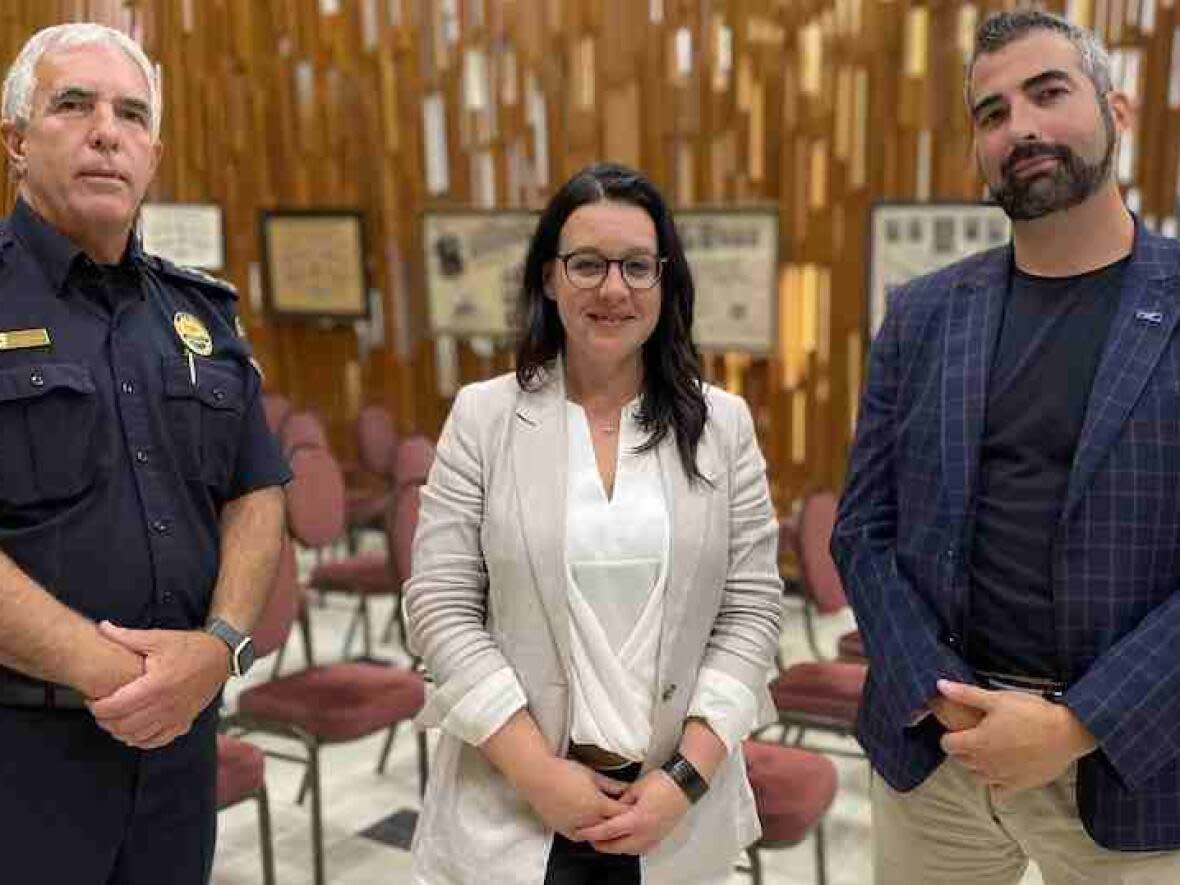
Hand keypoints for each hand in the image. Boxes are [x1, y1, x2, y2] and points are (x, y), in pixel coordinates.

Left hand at [86, 622, 230, 749]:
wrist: (220, 657)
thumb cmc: (188, 647)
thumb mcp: (158, 638)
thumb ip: (127, 636)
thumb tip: (102, 627)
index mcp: (156, 685)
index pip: (116, 707)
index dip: (97, 707)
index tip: (91, 699)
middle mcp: (166, 705)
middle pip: (123, 725)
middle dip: (104, 720)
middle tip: (98, 710)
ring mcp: (176, 717)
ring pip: (137, 737)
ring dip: (119, 732)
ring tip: (112, 719)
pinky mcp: (183, 722)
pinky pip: (156, 741)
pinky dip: (140, 740)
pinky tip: (132, 732)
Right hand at [516, 757, 630, 840]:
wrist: (538, 777)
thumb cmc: (563, 772)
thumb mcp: (592, 775)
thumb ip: (612, 785)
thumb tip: (627, 788)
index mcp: (597, 804)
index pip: (622, 814)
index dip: (629, 810)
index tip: (632, 805)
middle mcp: (588, 820)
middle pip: (612, 827)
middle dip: (619, 821)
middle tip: (621, 813)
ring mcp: (575, 827)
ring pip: (597, 836)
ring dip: (604, 829)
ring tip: (604, 817)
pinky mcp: (563, 831)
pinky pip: (581, 837)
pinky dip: (588, 832)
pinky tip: (589, 823)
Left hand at [573, 769, 690, 854]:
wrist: (685, 784)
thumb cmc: (662, 782)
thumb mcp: (636, 787)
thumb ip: (621, 800)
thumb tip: (611, 808)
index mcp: (637, 820)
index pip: (608, 831)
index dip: (592, 832)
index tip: (580, 832)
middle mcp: (645, 833)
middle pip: (617, 847)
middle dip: (601, 845)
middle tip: (589, 838)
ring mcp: (654, 837)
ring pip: (629, 851)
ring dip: (615, 847)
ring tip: (605, 839)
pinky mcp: (660, 836)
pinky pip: (641, 849)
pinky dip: (629, 847)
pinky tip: (625, 840)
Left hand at [936, 679, 1097, 799]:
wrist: (1067, 733)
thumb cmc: (1031, 713)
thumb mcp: (996, 698)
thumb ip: (965, 694)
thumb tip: (940, 685)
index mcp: (976, 742)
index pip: (947, 745)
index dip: (950, 735)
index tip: (960, 728)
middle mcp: (985, 764)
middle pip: (961, 760)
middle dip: (963, 749)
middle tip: (976, 736)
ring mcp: (1002, 777)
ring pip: (977, 775)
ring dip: (978, 765)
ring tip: (990, 750)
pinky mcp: (1020, 785)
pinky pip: (998, 791)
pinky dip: (996, 783)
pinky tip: (1003, 770)